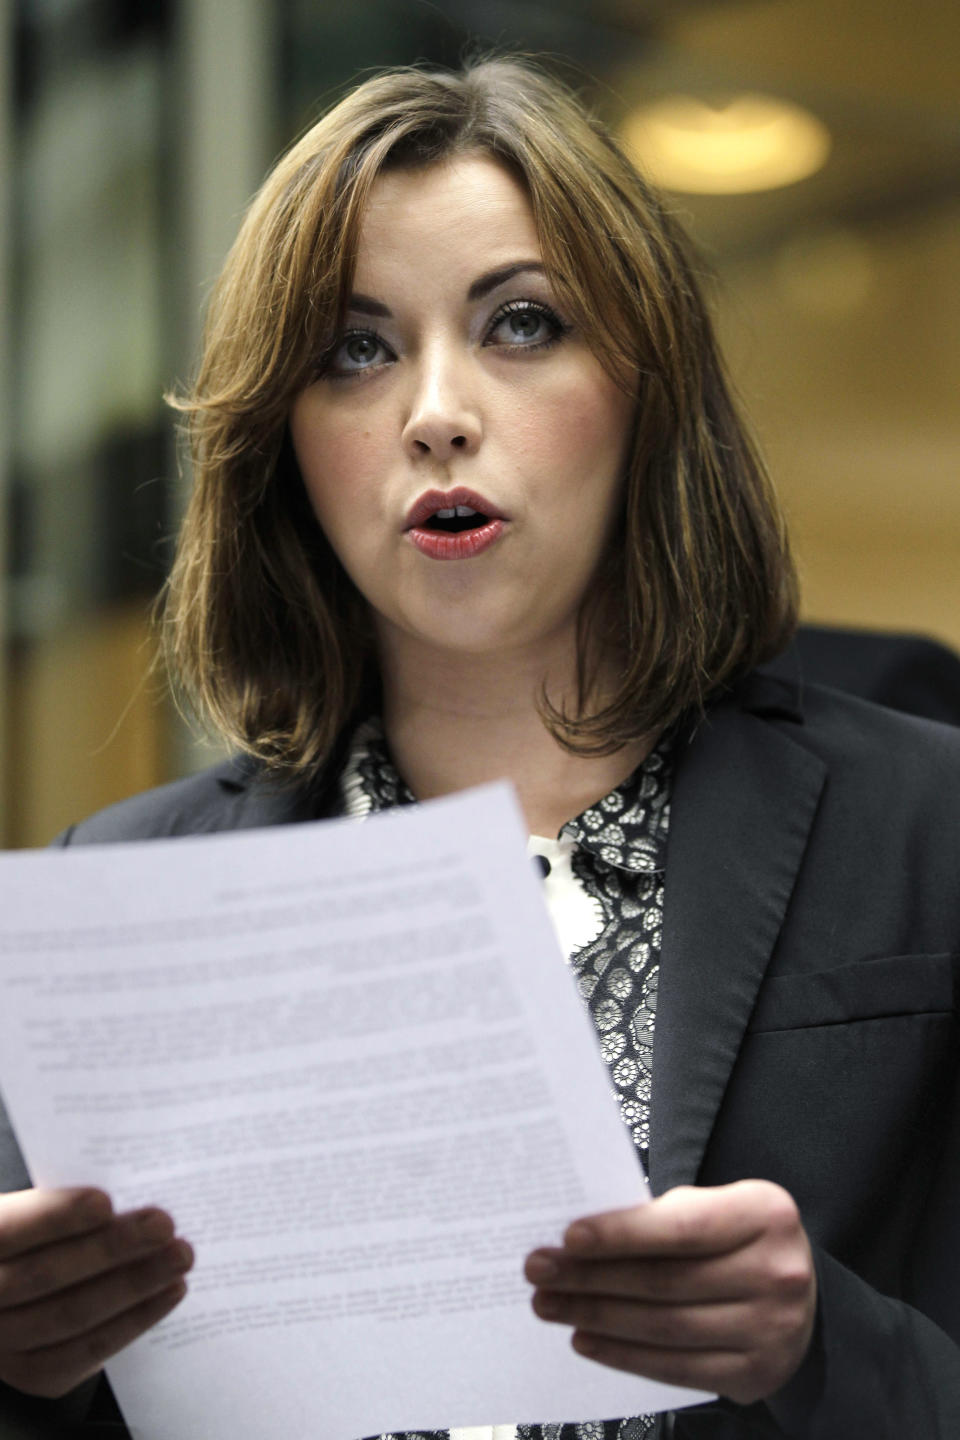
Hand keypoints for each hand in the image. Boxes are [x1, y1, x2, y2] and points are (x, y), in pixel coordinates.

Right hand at [0, 1187, 192, 1398]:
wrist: (20, 1291)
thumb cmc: (43, 1231)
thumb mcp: (38, 1209)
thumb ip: (67, 1204)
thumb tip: (129, 1191)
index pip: (9, 1230)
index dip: (53, 1218)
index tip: (105, 1202)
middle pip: (43, 1277)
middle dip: (110, 1249)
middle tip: (163, 1225)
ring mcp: (2, 1342)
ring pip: (69, 1316)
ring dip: (134, 1284)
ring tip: (179, 1255)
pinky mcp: (33, 1372)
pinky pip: (87, 1351)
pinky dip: (135, 1320)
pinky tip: (170, 1291)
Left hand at [524, 1180, 816, 1404]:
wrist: (801, 1297)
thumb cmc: (739, 1240)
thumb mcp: (719, 1208)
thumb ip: (665, 1218)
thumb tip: (581, 1240)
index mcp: (767, 1213)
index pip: (682, 1227)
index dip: (621, 1233)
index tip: (569, 1237)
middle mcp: (777, 1273)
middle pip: (665, 1280)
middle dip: (592, 1277)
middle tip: (539, 1271)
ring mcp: (772, 1331)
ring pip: (664, 1327)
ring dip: (597, 1317)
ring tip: (551, 1305)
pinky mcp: (756, 1375)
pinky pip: (675, 1368)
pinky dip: (624, 1355)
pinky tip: (587, 1340)